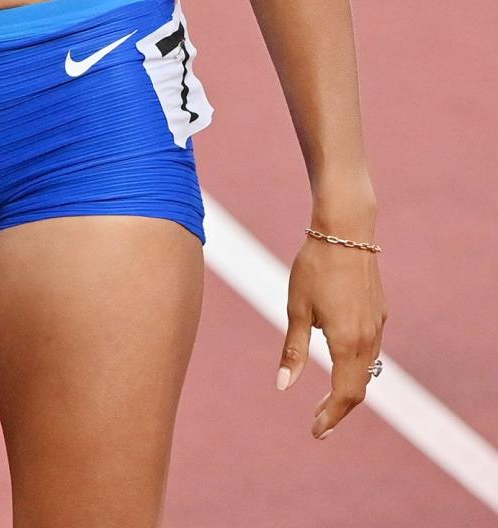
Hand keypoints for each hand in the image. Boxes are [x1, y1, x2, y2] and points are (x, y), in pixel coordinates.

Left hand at [277, 236, 386, 438]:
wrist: (346, 230)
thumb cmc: (315, 266)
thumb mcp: (296, 308)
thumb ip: (293, 350)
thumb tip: (283, 386)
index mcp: (347, 341)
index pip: (344, 395)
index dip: (330, 417)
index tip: (316, 432)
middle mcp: (368, 338)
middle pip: (359, 388)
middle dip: (339, 409)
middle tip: (319, 422)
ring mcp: (377, 324)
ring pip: (368, 369)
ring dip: (349, 387)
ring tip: (327, 396)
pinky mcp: (380, 311)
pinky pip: (371, 348)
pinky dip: (357, 364)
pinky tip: (340, 357)